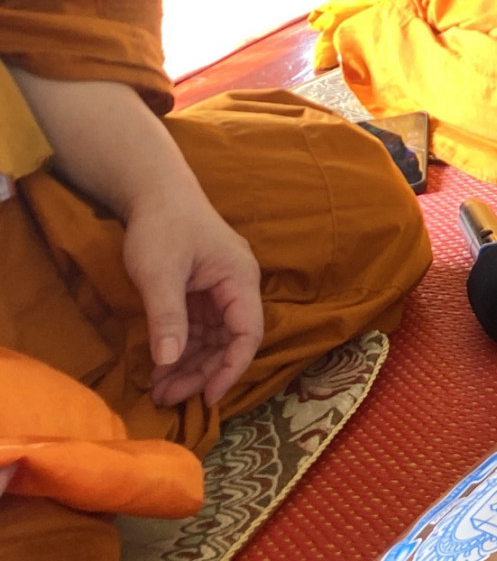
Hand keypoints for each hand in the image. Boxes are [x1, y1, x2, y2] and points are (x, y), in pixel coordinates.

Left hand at [121, 181, 264, 407]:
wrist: (154, 192)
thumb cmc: (162, 226)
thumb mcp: (160, 273)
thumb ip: (168, 317)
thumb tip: (169, 362)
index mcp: (239, 279)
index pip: (247, 334)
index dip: (231, 368)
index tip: (206, 397)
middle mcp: (237, 287)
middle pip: (229, 342)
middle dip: (201, 372)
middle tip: (167, 398)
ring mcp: (220, 290)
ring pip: (214, 339)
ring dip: (190, 365)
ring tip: (159, 390)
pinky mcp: (202, 291)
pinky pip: (199, 328)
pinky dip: (182, 349)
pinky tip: (160, 365)